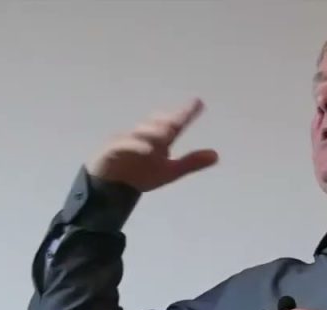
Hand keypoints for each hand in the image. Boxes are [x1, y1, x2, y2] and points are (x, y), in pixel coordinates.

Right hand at [85, 98, 218, 192]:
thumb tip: (216, 155)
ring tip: (166, 133)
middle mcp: (142, 135)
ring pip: (139, 132)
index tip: (198, 103)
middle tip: (180, 118)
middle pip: (155, 124)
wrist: (111, 189)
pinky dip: (134, 145)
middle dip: (166, 120)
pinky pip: (122, 145)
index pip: (174, 124)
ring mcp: (125, 140)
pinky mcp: (110, 150)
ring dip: (152, 131)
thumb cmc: (139, 175)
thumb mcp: (169, 172)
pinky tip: (147, 149)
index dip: (185, 113)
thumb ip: (190, 163)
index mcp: (158, 139)